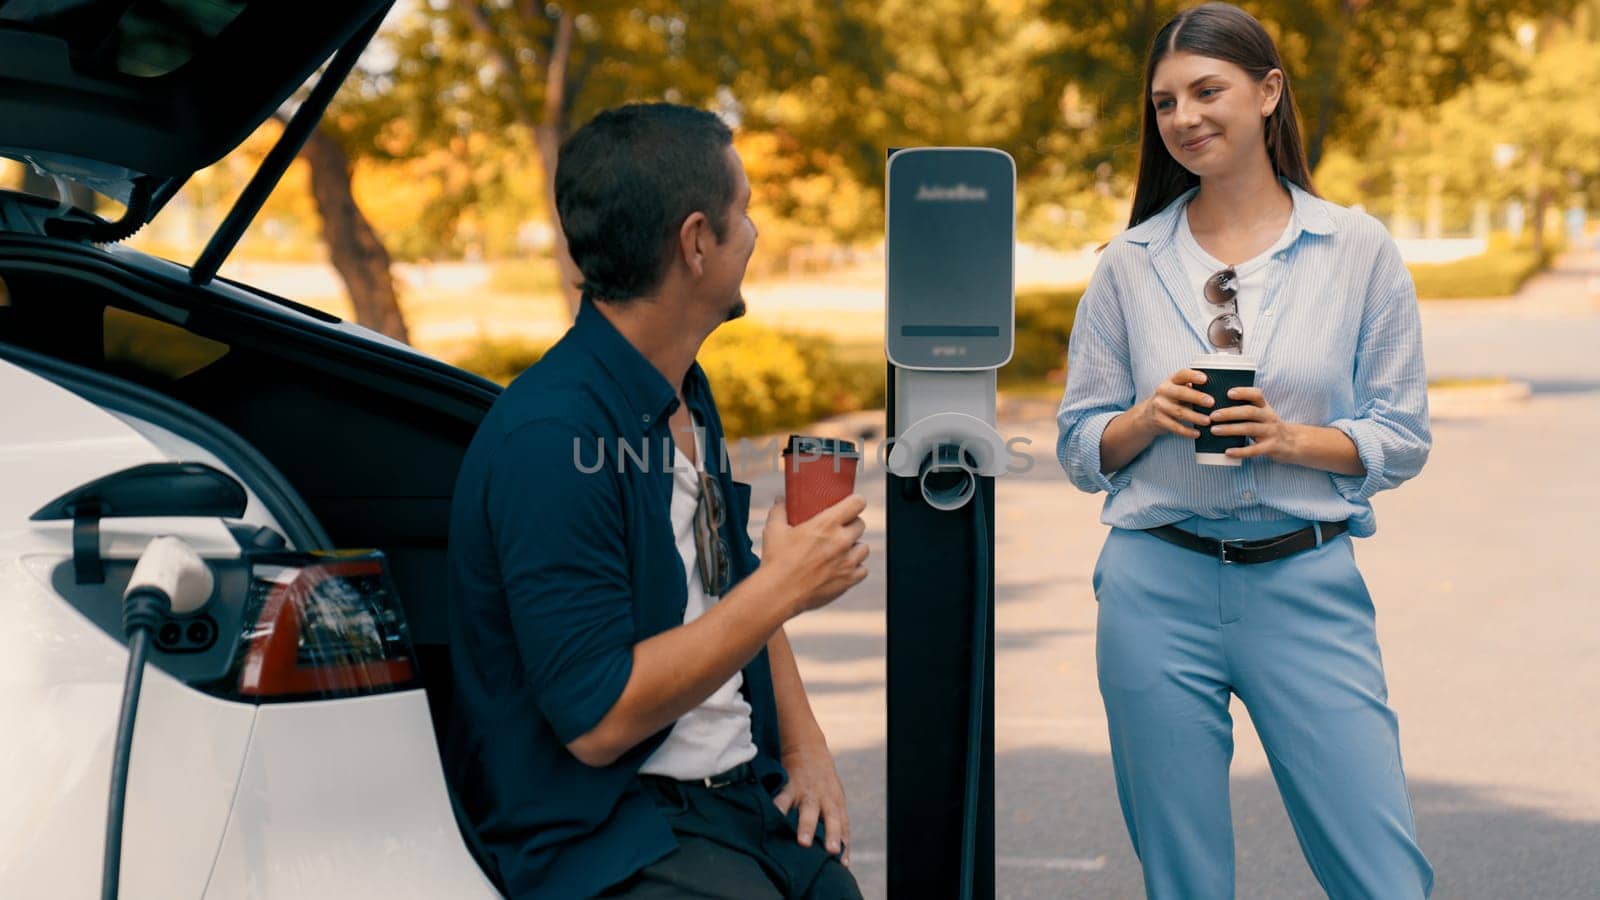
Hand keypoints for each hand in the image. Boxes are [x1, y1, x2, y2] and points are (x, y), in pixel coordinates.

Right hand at [761, 494, 869, 614]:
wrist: (779, 593)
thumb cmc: (776, 560)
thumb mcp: (774, 529)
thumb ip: (779, 510)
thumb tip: (781, 499)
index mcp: (826, 524)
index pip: (857, 503)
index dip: (855, 502)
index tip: (850, 505)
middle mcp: (841, 541)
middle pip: (861, 525)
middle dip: (851, 525)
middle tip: (839, 529)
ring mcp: (847, 562)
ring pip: (864, 548)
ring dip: (855, 546)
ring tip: (842, 550)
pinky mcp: (848, 581)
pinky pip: (862, 570)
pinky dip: (855, 568)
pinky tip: (843, 567)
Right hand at [774, 740, 850, 865]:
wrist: (807, 748)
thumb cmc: (821, 782)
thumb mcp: (831, 797)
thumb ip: (832, 821)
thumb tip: (834, 852)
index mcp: (836, 803)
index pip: (843, 826)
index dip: (844, 844)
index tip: (843, 864)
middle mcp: (825, 798)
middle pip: (831, 817)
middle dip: (831, 835)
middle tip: (831, 852)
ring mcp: (808, 791)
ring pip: (808, 809)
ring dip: (806, 825)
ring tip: (802, 842)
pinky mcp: (790, 785)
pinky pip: (783, 797)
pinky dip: (778, 808)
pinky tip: (773, 818)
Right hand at [1133, 368, 1216, 439]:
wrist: (1147, 414)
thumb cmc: (1171, 399)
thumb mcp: (1177, 389)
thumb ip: (1192, 388)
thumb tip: (1217, 390)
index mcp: (1171, 380)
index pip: (1182, 374)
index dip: (1193, 376)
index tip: (1205, 379)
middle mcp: (1163, 390)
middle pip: (1180, 393)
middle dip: (1196, 397)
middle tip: (1211, 402)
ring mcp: (1159, 405)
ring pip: (1179, 412)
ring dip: (1195, 417)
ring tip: (1208, 421)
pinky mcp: (1158, 419)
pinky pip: (1174, 426)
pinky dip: (1186, 431)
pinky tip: (1197, 433)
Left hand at [1208, 386, 1298, 460]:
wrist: (1294, 443)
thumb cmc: (1268, 427)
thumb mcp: (1262, 415)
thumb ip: (1245, 411)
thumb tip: (1217, 409)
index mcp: (1265, 407)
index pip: (1257, 395)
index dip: (1243, 392)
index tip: (1228, 393)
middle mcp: (1269, 417)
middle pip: (1249, 412)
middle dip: (1230, 413)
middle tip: (1213, 416)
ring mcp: (1271, 432)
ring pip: (1250, 429)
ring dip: (1230, 429)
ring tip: (1214, 430)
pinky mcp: (1272, 447)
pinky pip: (1255, 449)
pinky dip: (1240, 451)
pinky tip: (1228, 452)